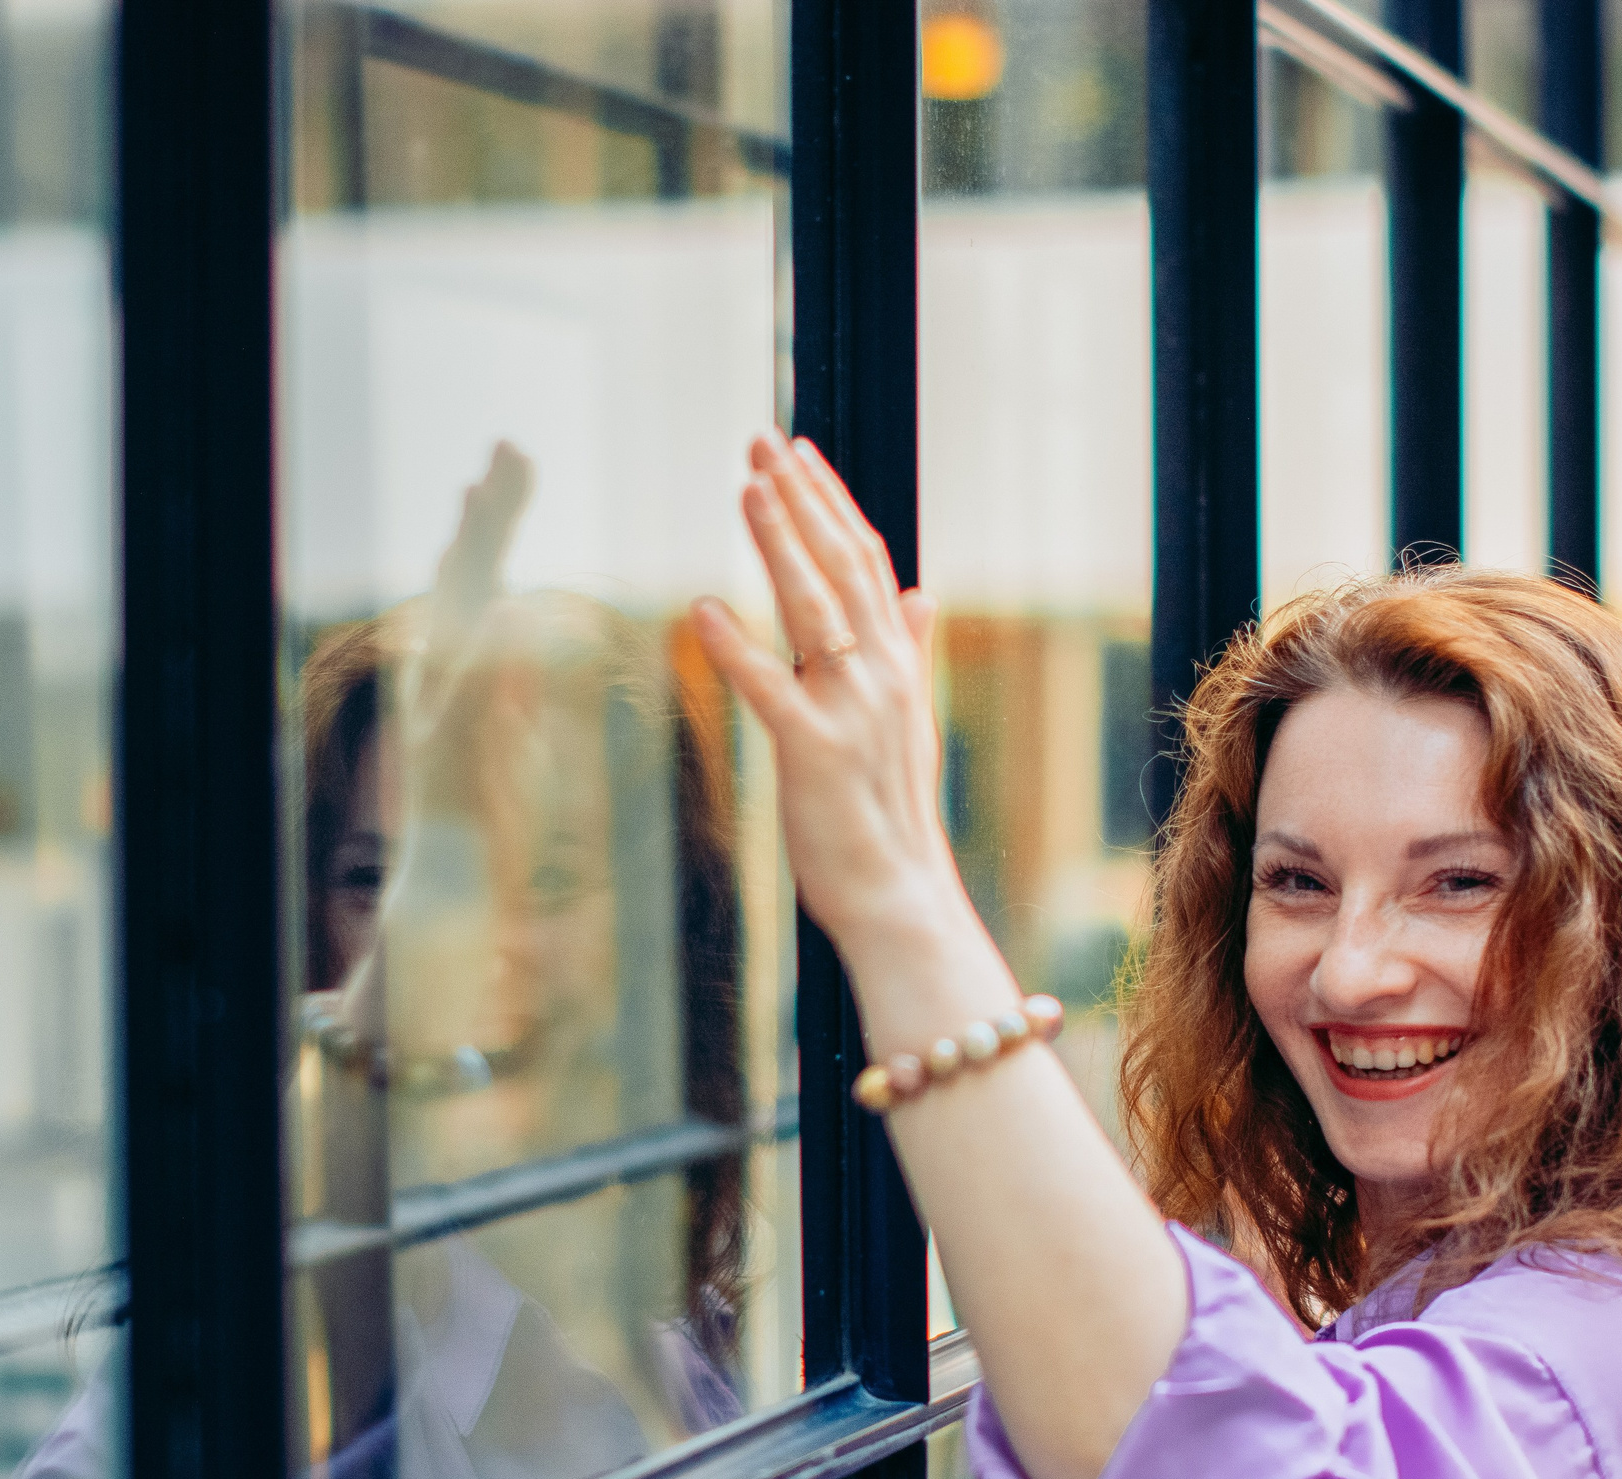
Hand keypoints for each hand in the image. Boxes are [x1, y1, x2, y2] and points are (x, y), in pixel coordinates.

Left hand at [691, 435, 977, 965]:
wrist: (900, 893)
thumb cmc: (891, 812)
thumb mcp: (908, 720)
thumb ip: (911, 650)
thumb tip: (922, 592)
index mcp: (896, 663)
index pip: (864, 561)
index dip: (830, 502)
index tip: (797, 453)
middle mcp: (880, 675)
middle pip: (839, 567)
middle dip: (800, 499)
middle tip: (763, 442)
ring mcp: (850, 711)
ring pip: (813, 609)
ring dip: (780, 544)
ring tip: (748, 490)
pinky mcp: (813, 753)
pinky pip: (770, 690)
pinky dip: (736, 648)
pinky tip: (700, 610)